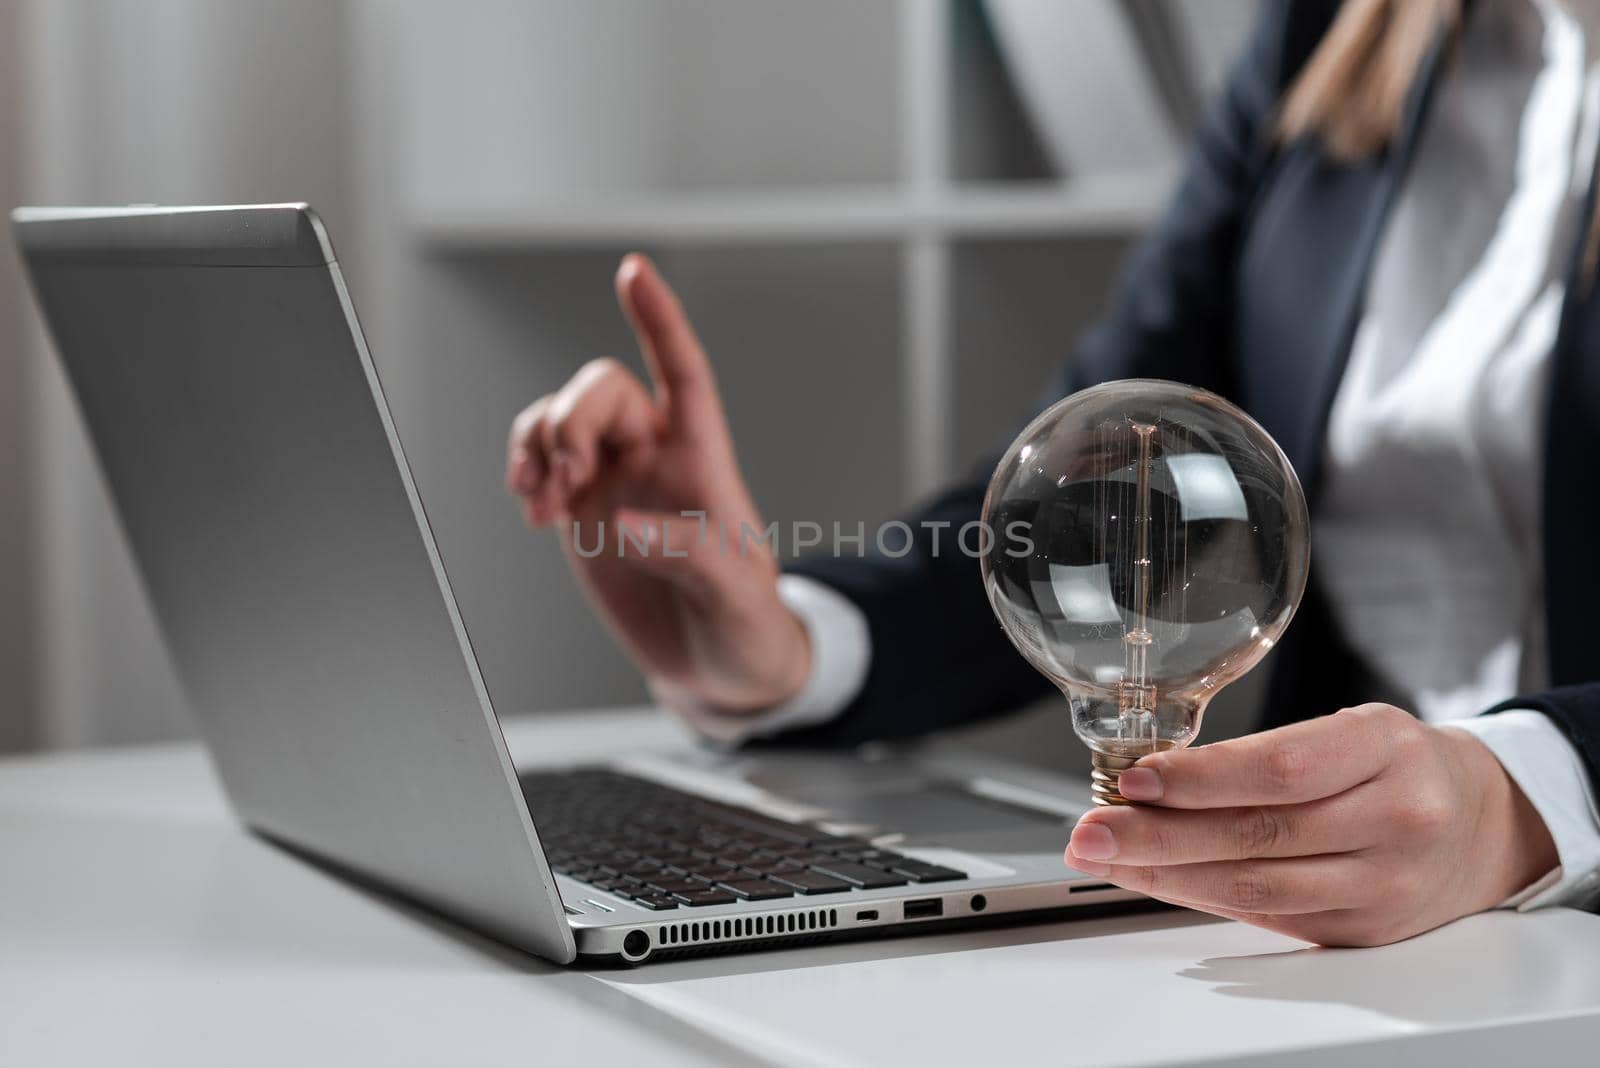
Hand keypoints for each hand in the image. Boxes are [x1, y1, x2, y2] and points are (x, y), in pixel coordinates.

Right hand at [505, 254, 809, 711]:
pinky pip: (539, 461)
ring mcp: (615, 481)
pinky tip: (531, 506)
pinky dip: (523, 470)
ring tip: (539, 503)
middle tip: (561, 481)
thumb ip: (690, 557)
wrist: (717, 667)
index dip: (660, 322)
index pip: (684, 374)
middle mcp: (656, 459)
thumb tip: (623, 523)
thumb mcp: (736, 599)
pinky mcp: (581, 512)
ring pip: (561, 420)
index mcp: (705, 463)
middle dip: (570, 421)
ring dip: (537, 447)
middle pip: (601, 391)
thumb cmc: (746, 627)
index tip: (633, 271)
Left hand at [1065, 704, 1557, 945]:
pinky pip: (1268, 915)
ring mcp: (1382, 884)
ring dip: (1166, 874)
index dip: (1199, 779)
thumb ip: (1265, 753)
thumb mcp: (1350, 728)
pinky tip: (1157, 881)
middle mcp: (1392, 819)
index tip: (1134, 781)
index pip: (1280, 769)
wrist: (1483, 824)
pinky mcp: (1364, 931)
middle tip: (1092, 831)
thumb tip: (1155, 779)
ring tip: (1107, 857)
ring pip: (1256, 885)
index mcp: (1385, 749)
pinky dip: (1202, 898)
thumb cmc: (1398, 765)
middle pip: (1257, 834)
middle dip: (1157, 836)